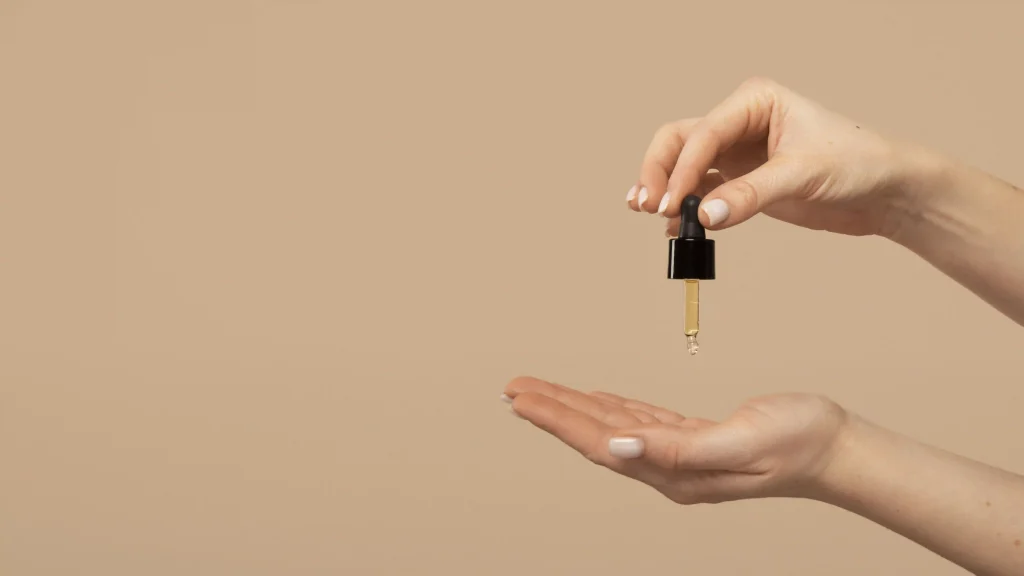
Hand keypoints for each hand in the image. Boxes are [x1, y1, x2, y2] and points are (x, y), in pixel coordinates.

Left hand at [501, 377, 847, 503]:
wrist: (837, 448)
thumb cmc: (799, 442)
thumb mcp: (740, 441)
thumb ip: (678, 448)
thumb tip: (620, 447)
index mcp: (675, 471)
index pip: (600, 443)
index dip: (557, 420)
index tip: (520, 398)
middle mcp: (669, 468)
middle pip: (596, 435)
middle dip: (552, 411)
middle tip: (512, 389)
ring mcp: (681, 455)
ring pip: (614, 426)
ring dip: (574, 408)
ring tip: (539, 392)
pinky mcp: (694, 439)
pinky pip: (641, 422)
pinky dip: (612, 408)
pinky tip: (596, 400)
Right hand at [628, 77, 930, 237]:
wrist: (885, 192)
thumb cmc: (857, 164)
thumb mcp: (802, 175)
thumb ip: (750, 195)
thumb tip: (704, 215)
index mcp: (754, 102)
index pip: (703, 133)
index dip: (681, 170)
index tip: (671, 203)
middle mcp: (739, 123)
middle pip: (680, 143)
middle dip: (660, 172)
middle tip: (648, 205)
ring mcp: (737, 153)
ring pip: (684, 167)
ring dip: (665, 189)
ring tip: (650, 214)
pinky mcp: (740, 181)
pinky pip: (700, 193)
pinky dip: (684, 209)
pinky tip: (673, 228)